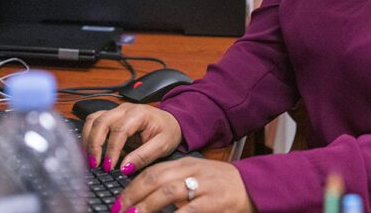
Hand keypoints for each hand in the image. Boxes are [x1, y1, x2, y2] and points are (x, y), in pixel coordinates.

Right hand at [82, 102, 181, 172]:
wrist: (171, 121)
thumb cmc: (168, 131)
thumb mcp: (163, 145)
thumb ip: (144, 156)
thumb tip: (124, 167)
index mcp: (139, 113)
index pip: (119, 130)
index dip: (111, 149)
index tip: (108, 167)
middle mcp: (125, 109)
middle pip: (101, 121)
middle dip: (94, 144)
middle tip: (94, 165)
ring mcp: (116, 111)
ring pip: (94, 119)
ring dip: (88, 139)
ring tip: (89, 159)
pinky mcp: (112, 116)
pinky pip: (94, 121)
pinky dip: (88, 134)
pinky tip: (89, 150)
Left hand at [113, 156, 255, 212]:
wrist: (252, 186)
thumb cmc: (221, 184)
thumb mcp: (197, 176)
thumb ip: (175, 181)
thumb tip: (147, 196)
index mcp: (186, 163)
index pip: (154, 169)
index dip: (134, 184)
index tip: (119, 200)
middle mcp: (192, 171)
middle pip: (156, 178)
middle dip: (133, 194)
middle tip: (119, 209)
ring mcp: (202, 186)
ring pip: (169, 191)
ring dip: (147, 205)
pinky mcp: (213, 202)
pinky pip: (189, 210)